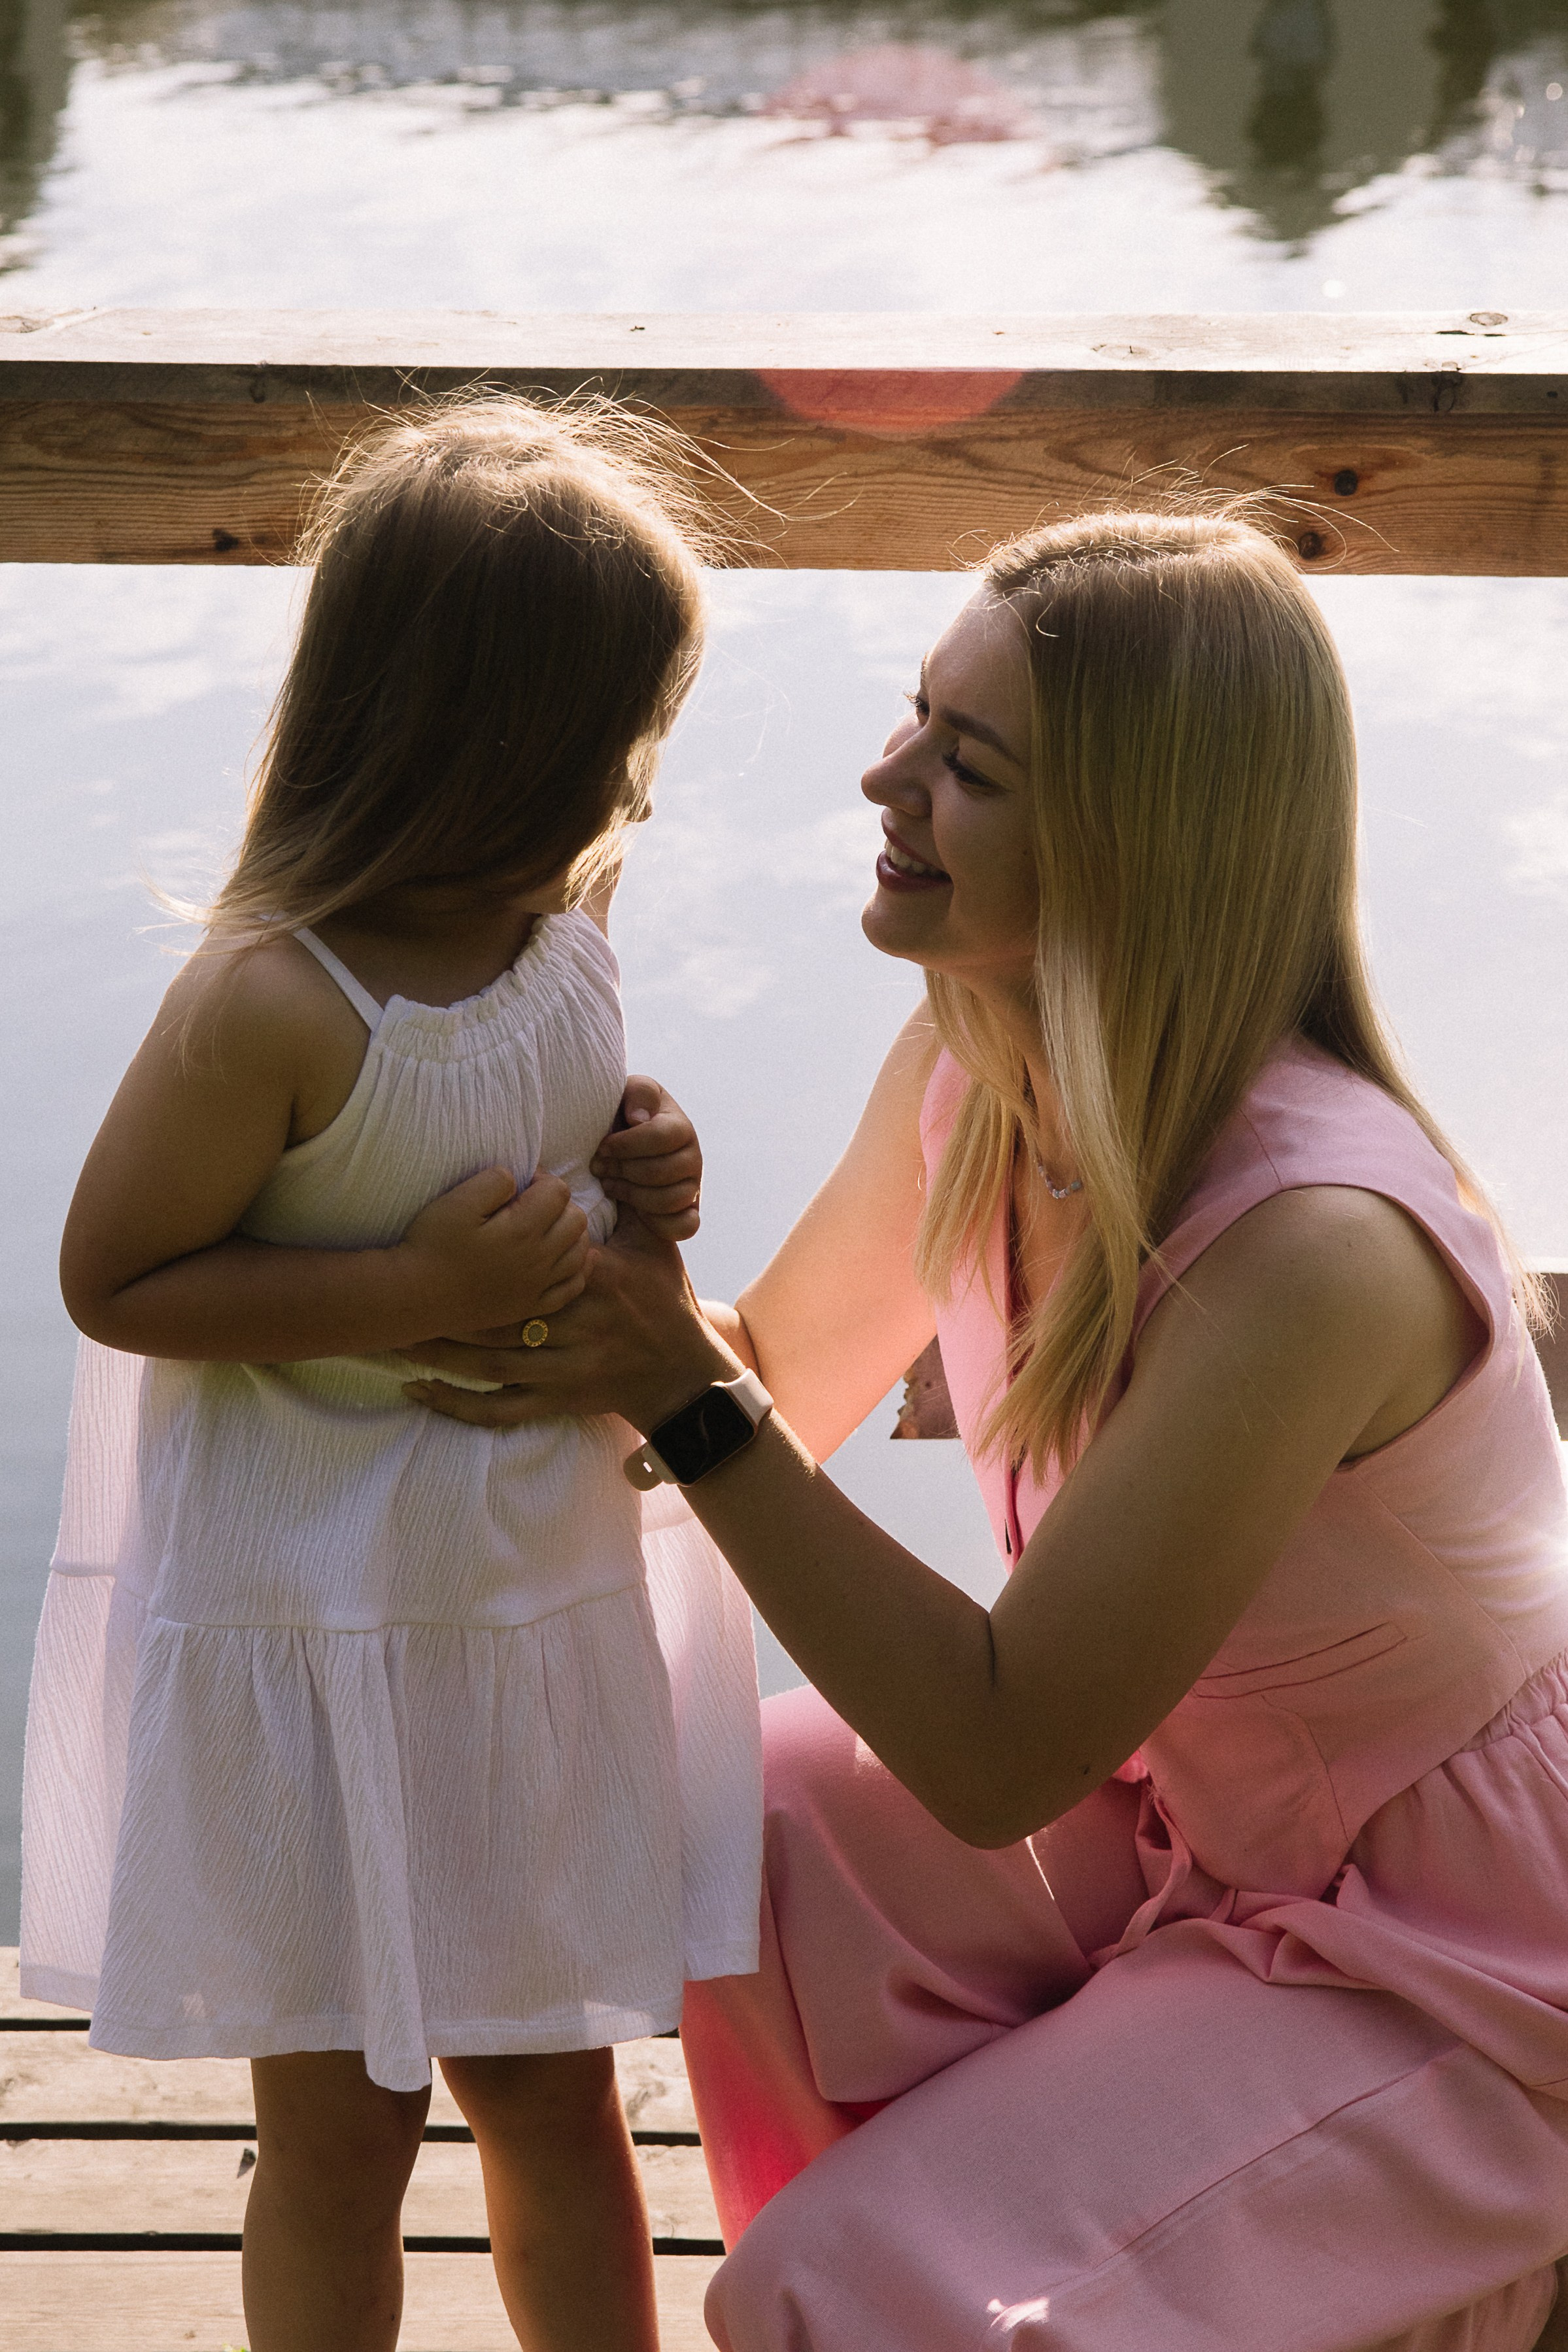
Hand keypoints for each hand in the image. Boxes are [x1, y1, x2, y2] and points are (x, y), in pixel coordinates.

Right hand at [395, 1167, 589, 1336]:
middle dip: (560, 1204)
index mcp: (523, 1229)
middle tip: (532, 1204)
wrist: (415, 1296)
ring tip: (548, 1227)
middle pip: (577, 1219)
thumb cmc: (432, 1244)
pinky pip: (572, 1287)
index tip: (521, 1184)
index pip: (558, 1191)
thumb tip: (519, 1178)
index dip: (542, 1180)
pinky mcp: (531, 1306)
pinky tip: (571, 1257)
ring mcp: (538, 1286)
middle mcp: (538, 1259)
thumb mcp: (457, 1200)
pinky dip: (579, 1269)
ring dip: (572, 1233)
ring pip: (581, 1252)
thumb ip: (494, 1181)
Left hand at [401, 1206, 733, 1429]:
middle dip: (449, 1311)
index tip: (449, 1244)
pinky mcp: (559, 1402)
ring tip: (398, 1338)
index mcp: (597, 1282)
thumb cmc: (668, 1302)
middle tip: (405, 1296)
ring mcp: (565, 1370)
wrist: (684, 1374)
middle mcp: (578, 1327)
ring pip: (491, 1365)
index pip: (535, 1263)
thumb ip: (628, 1207)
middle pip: (499, 1319)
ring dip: (442, 1355)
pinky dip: (458, 1405)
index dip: (490, 1257)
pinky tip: (420, 1391)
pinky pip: (500, 1410)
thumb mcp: (656, 1246)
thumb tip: (601, 1160)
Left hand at [591, 1076, 702, 1242]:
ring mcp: (693, 1187)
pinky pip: (685, 1226)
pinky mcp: (689, 1213)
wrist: (622, 1151)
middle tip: (598, 1167)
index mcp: (680, 1127)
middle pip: (662, 1171)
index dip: (627, 1144)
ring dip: (632, 1195)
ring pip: (670, 1199)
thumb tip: (640, 1118)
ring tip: (609, 1183)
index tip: (602, 1147)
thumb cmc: (622, 1120)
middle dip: (623, 1170)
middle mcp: (693, 1157)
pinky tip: (633, 1210)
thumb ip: (638, 1094)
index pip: (661, 1136)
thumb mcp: (626, 1095)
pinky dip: (657, 1221)